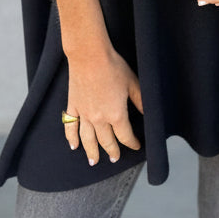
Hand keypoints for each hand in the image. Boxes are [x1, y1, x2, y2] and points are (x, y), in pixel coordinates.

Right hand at [64, 45, 143, 165]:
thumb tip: (148, 113)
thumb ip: (140, 101)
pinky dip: (71, 137)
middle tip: (114, 158)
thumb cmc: (113, 67)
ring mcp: (84, 113)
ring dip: (91, 152)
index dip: (132, 143)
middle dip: (112, 151)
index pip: (125, 136)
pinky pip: (70, 126)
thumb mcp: (132, 83)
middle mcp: (99, 118)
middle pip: (106, 141)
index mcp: (116, 114)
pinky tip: (73, 145)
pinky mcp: (73, 105)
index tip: (136, 146)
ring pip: (87, 139)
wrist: (90, 55)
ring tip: (93, 161)